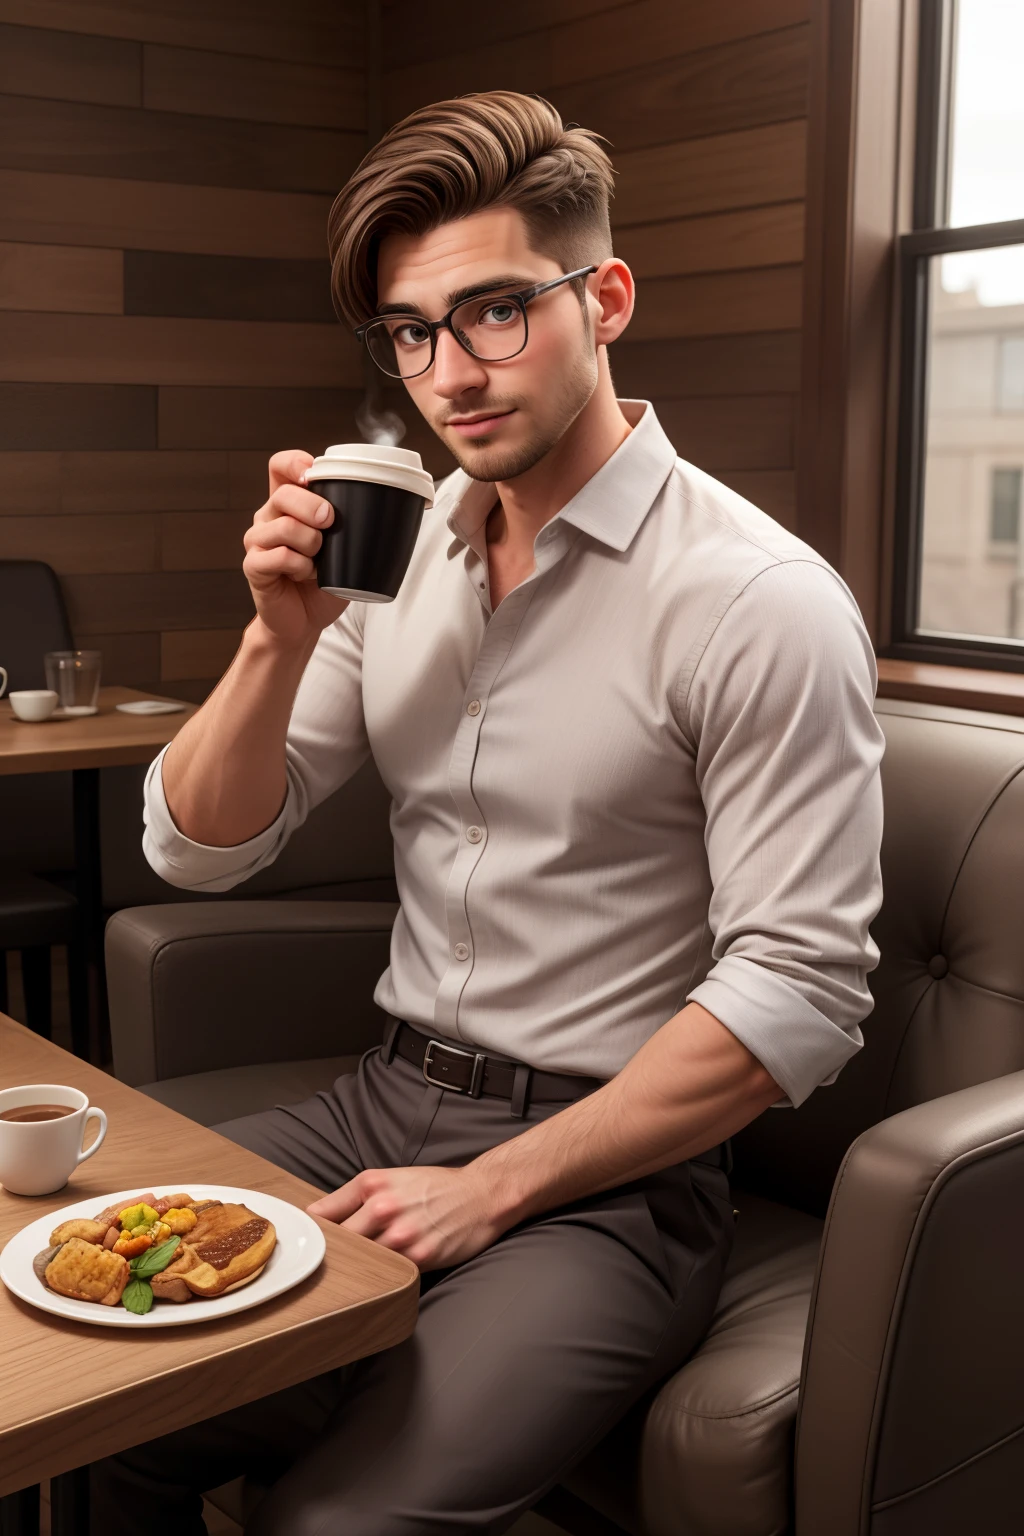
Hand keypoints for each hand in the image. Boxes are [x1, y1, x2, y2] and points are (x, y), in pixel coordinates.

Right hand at [243, 450, 347, 649]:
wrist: (305, 622)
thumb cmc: (325, 583)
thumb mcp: (346, 547)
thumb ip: (356, 524)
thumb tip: (399, 507)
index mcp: (288, 506)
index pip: (279, 466)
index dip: (294, 462)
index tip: (314, 473)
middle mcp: (269, 518)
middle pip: (284, 494)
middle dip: (313, 506)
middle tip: (331, 522)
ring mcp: (258, 541)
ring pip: (282, 525)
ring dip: (310, 542)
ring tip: (319, 560)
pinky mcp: (254, 566)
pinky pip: (278, 556)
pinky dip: (299, 565)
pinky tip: (306, 575)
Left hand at [306, 1165, 510, 1270]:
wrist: (482, 1195)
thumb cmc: (436, 1187)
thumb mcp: (392, 1178)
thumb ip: (357, 1196)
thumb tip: (319, 1215)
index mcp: (372, 1184)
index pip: (323, 1214)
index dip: (311, 1232)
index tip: (304, 1243)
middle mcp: (383, 1207)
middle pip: (337, 1241)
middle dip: (330, 1253)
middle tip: (322, 1266)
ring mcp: (400, 1235)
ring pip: (360, 1260)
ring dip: (355, 1268)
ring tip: (350, 1275)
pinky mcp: (418, 1258)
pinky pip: (387, 1273)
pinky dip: (381, 1276)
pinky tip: (379, 1278)